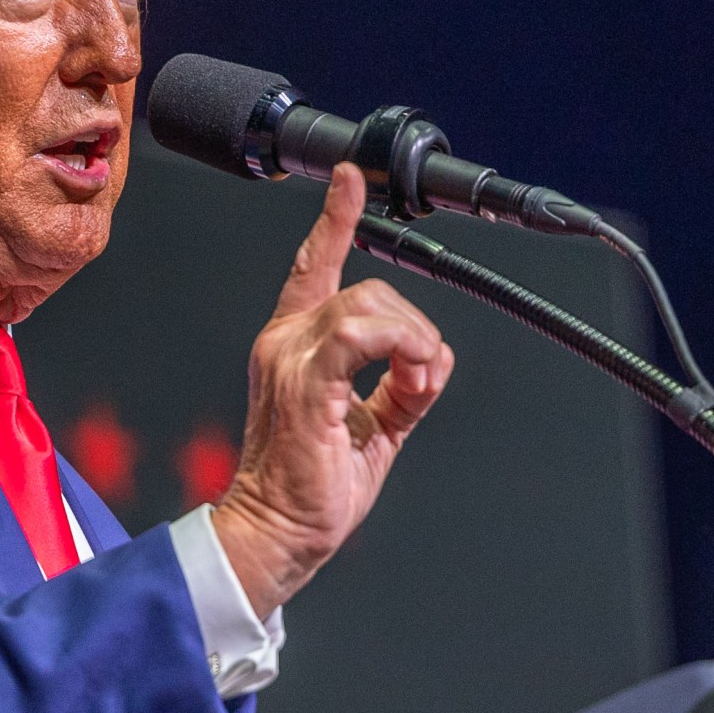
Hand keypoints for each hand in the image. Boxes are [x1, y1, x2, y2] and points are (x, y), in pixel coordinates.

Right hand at [210, 164, 455, 616]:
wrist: (279, 531)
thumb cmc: (313, 486)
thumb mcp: (373, 427)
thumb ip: (401, 388)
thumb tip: (434, 364)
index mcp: (295, 347)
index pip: (312, 267)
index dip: (334, 221)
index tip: (351, 181)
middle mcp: (286, 342)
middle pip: (366, 289)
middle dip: (413, 325)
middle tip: (424, 375)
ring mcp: (291, 358)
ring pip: (368, 304)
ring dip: (414, 340)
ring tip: (417, 385)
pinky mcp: (305, 381)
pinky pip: (362, 334)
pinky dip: (400, 348)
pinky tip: (411, 379)